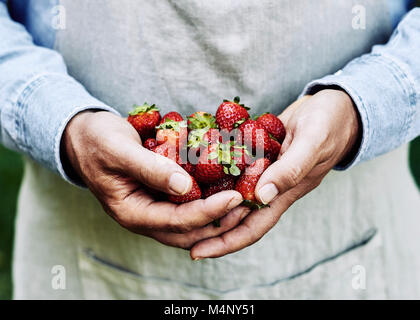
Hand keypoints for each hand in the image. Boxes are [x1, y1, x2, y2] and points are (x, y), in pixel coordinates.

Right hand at [62, 111, 243, 248]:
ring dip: (219, 213)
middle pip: (190, 231)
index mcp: (132, 213)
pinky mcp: (161, 197)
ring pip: (192, 222)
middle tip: (250, 203)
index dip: (209, 211)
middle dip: (221, 221)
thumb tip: (184, 186)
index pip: (177, 221)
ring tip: (246, 196)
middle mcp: (146, 217)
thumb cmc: (97, 141)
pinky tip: (227, 183)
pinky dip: (209, 197)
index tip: (236, 196)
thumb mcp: (119, 151)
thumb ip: (150, 169)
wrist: (83, 137)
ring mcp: (154, 209)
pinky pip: (188, 204)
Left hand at [190, 89, 360, 258]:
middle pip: (236, 216)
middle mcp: (271, 187)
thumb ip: (291, 169)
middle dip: (208, 226)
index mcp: (286, 193)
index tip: (196, 251)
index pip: (252, 226)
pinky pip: (234, 167)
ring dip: (208, 199)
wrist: (336, 106)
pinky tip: (195, 169)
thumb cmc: (330, 123)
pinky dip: (215, 170)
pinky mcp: (259, 154)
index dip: (226, 242)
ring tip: (179, 204)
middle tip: (176, 231)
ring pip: (231, 192)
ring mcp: (264, 170)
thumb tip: (262, 196)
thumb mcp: (312, 142)